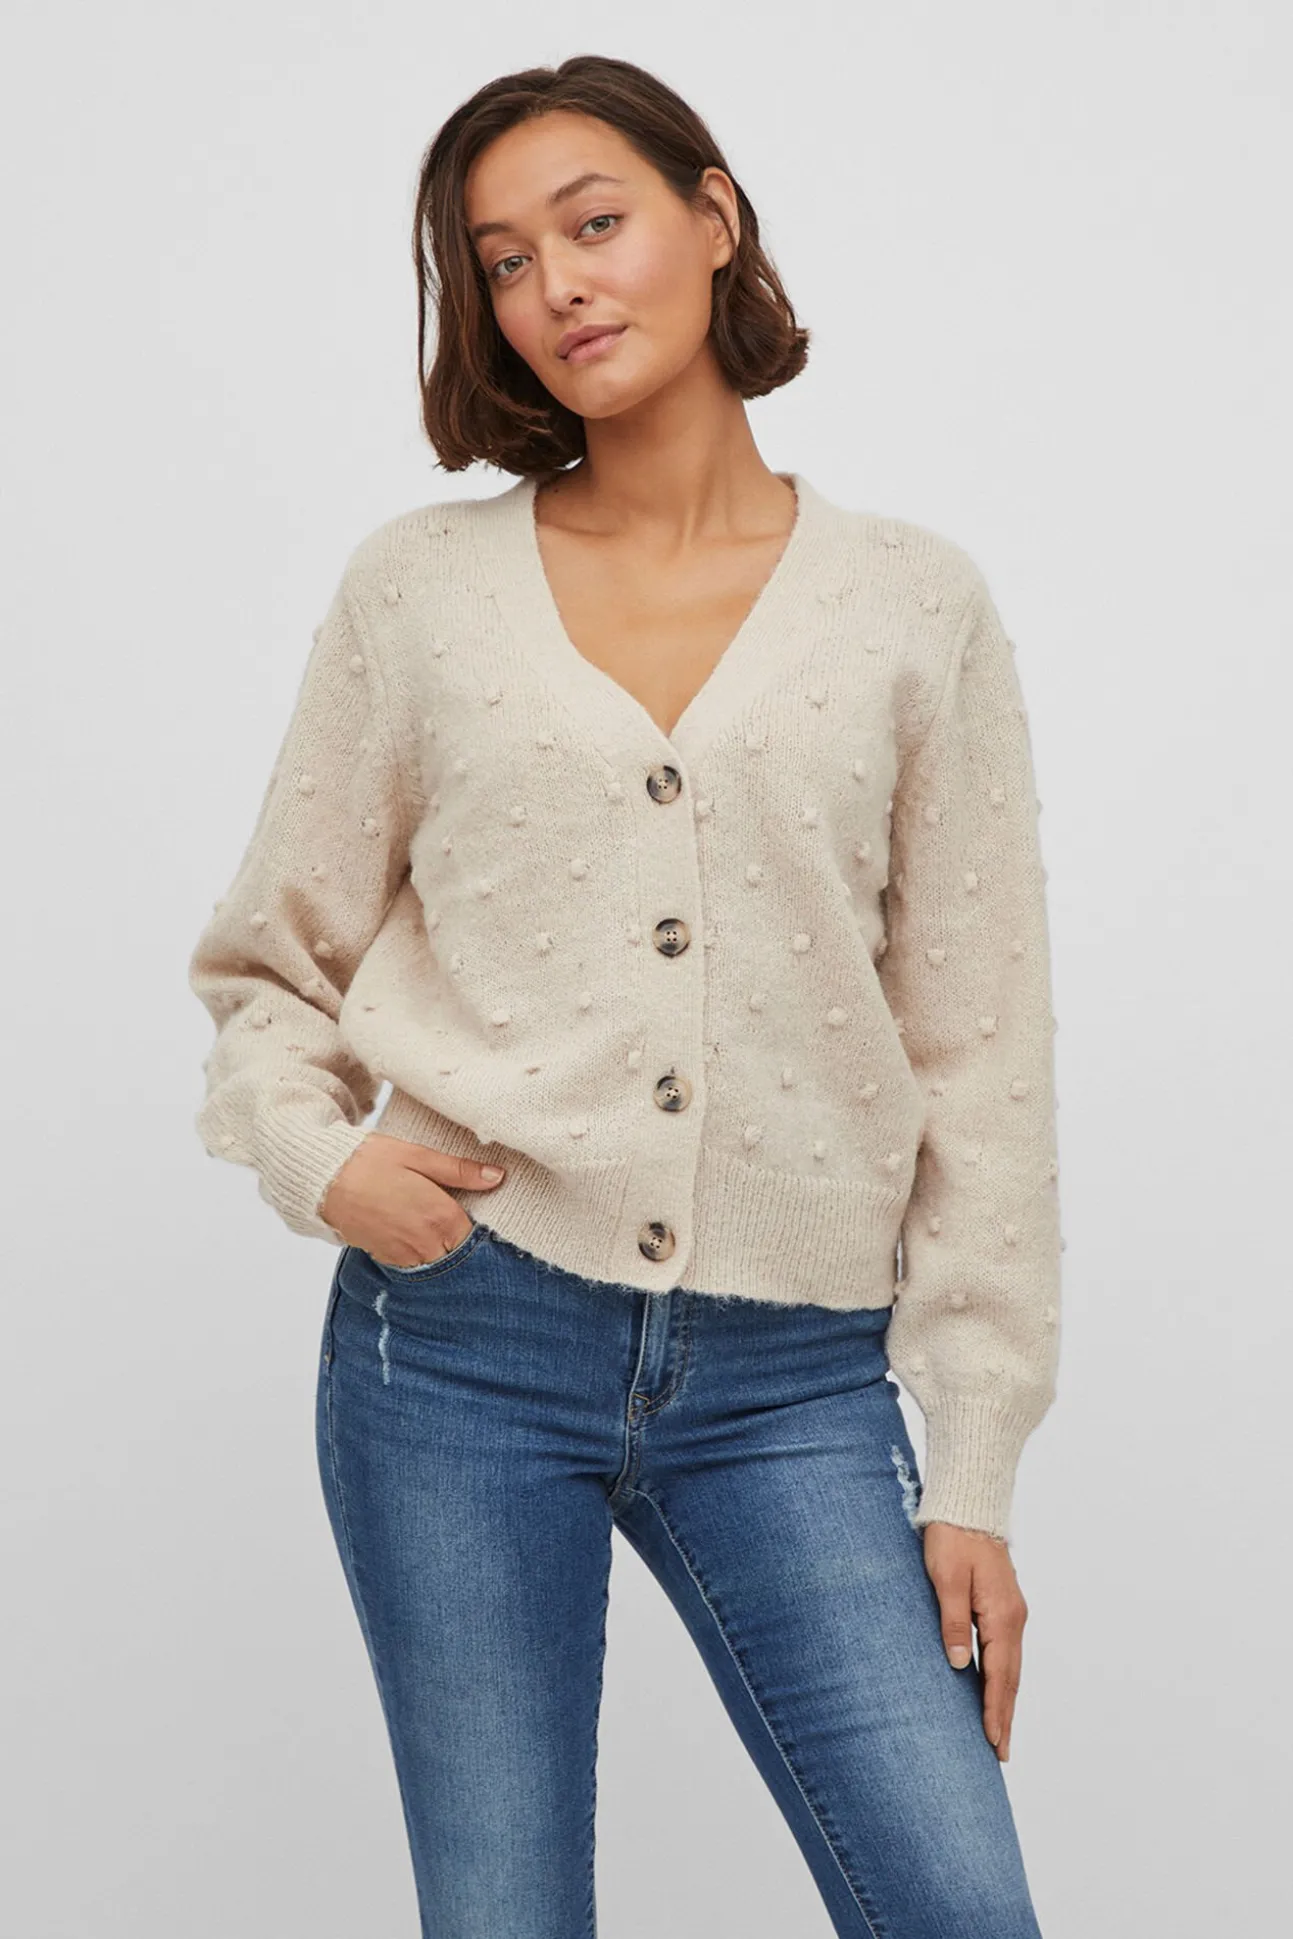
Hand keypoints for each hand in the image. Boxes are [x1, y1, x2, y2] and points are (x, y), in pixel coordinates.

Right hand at [319, 1134, 506, 1267]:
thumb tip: (498, 1176)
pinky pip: (415, 1265)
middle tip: (458, 1223)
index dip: (481, 1228)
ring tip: (434, 1227)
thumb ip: (460, 1171)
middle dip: (462, 1244)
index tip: (480, 1216)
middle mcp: (426, 1243)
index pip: (477, 1237)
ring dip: (442, 1251)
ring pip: (438, 1264)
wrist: (323, 1179)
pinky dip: (421, 1255)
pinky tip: (416, 1233)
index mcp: (441, 1217)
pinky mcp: (386, 1258)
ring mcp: (405, 1255)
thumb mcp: (419, 1157)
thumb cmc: (371, 1161)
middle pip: (459, 1256)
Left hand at [922, 1521, 1026, 1761]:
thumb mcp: (946, 1579)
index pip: (999, 1675)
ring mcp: (1011, 1612)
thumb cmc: (953, 1538)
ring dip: (1006, 1700)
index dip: (995, 1711)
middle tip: (1002, 1755)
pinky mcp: (1003, 1606)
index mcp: (1001, 1615)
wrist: (968, 1506)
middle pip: (1011, 1678)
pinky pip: (1005, 1652)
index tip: (993, 1743)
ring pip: (1010, 1667)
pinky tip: (995, 1690)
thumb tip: (958, 1665)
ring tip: (999, 1733)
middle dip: (1006, 1717)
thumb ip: (953, 1622)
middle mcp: (1013, 1618)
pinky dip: (1003, 1678)